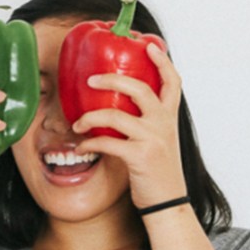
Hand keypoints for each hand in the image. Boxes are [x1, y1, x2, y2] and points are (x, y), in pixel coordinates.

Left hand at [72, 44, 187, 207]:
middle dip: (112, 80)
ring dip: (90, 117)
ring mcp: (153, 139)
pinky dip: (89, 144)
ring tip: (76, 124)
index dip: (162, 61)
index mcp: (170, 118)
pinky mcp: (140, 157)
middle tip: (90, 80)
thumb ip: (147, 124)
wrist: (168, 204)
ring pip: (115, 116)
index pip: (173, 82)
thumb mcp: (160, 142)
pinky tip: (81, 147)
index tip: (149, 45)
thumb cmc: (158, 173)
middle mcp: (164, 124)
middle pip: (140, 89)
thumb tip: (117, 110)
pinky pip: (107, 143)